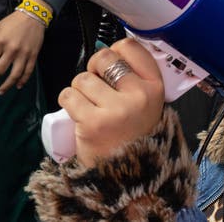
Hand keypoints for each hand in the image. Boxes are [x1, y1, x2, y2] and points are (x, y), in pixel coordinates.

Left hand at [0, 11, 44, 94]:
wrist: (33, 16)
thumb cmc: (13, 21)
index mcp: (0, 41)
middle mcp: (12, 49)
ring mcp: (24, 53)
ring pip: (14, 75)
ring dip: (6, 85)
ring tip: (0, 91)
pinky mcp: (33, 55)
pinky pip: (28, 71)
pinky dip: (23, 80)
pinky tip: (18, 86)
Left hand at [61, 39, 164, 166]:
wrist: (129, 176)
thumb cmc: (133, 134)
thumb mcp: (147, 104)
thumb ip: (135, 78)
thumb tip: (107, 51)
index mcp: (155, 86)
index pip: (129, 47)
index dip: (114, 52)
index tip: (111, 67)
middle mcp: (139, 95)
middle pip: (103, 58)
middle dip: (93, 69)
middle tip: (96, 87)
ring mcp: (116, 109)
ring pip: (82, 78)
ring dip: (79, 90)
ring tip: (89, 106)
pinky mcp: (93, 123)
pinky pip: (68, 95)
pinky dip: (67, 102)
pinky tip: (77, 114)